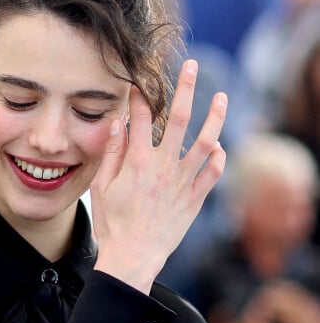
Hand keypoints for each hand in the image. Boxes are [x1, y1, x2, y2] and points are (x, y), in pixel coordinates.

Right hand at [91, 59, 226, 293]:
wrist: (133, 256)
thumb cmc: (113, 223)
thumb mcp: (101, 187)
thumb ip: (111, 153)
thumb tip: (116, 124)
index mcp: (137, 162)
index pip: (139, 118)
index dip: (139, 96)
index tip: (139, 82)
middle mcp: (164, 167)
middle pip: (179, 119)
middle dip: (185, 88)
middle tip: (190, 66)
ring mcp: (183, 182)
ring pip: (206, 142)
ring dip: (215, 117)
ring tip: (221, 97)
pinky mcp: (195, 199)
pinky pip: (213, 173)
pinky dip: (219, 157)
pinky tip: (219, 147)